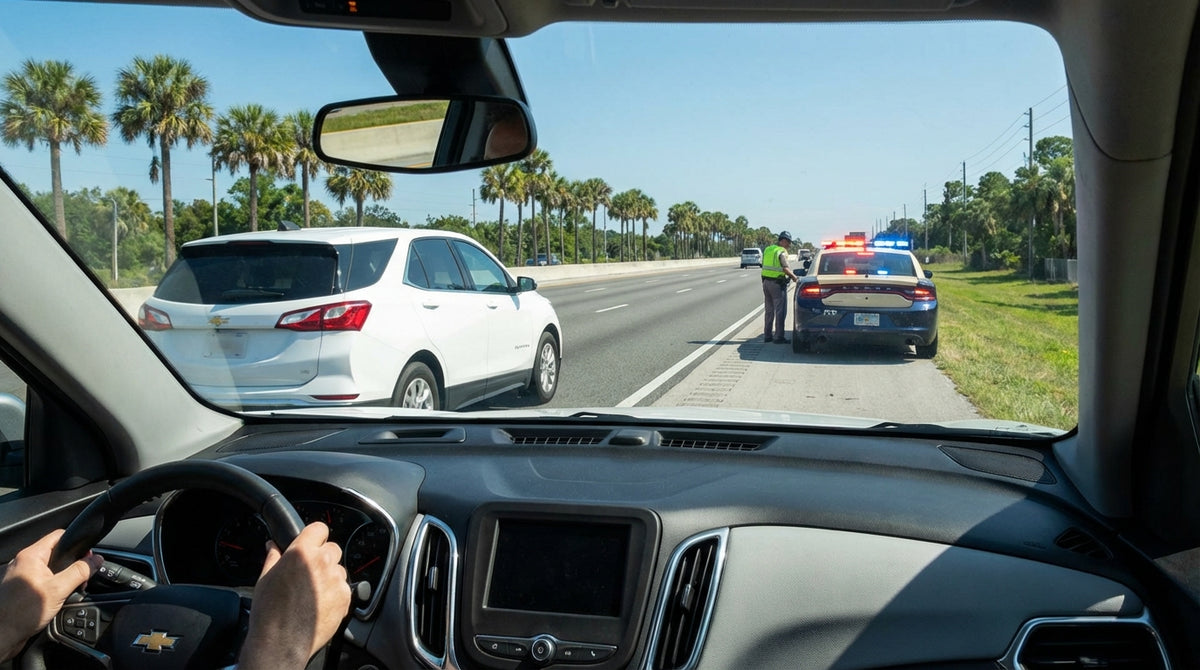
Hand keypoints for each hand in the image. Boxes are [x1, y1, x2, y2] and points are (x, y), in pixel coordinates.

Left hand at [0, 529, 102, 661]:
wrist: (2, 635)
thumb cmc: (21, 613)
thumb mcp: (58, 590)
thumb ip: (80, 572)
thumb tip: (96, 560)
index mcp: (31, 556)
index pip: (59, 536)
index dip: (77, 543)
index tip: (88, 556)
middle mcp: (23, 563)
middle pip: (56, 553)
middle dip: (72, 564)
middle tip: (81, 578)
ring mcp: (21, 576)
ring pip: (50, 568)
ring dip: (62, 577)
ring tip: (68, 591)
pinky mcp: (21, 589)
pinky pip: (42, 581)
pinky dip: (53, 586)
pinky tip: (56, 599)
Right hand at [238, 522, 350, 669]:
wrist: (281, 642)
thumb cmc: (269, 613)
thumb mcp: (265, 579)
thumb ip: (274, 557)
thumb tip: (273, 546)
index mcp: (302, 552)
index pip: (319, 528)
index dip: (315, 536)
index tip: (312, 543)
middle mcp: (323, 562)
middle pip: (332, 548)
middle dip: (323, 557)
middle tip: (310, 572)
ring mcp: (336, 580)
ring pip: (339, 569)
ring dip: (330, 576)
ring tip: (313, 594)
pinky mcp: (346, 597)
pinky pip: (344, 588)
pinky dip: (336, 594)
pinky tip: (321, 605)